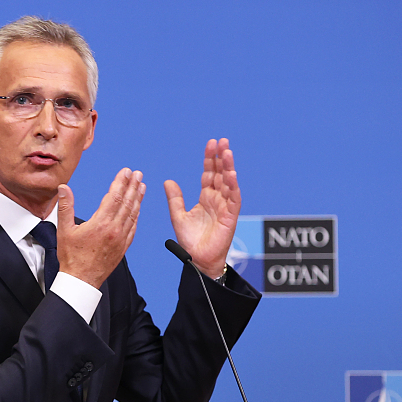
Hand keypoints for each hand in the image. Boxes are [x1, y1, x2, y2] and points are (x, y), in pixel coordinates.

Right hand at [56, 168, 145, 288]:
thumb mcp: (64, 230)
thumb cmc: (71, 257)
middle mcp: (114, 230)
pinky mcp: (123, 247)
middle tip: (138, 174)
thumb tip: (64, 188)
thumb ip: (65, 207)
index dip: (121, 182)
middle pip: (127, 203)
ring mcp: (121, 239)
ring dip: (138, 198)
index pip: (114, 197)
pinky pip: (133, 227)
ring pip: (133, 214)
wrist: (81, 281)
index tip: (126, 172)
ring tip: (142, 186)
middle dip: (133, 186)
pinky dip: (136, 215)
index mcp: (101, 224)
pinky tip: (138, 208)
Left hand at [164, 138, 240, 278]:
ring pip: (229, 183)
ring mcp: (225, 207)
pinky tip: (231, 174)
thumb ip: (175, 199)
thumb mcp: (178, 216)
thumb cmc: (191, 240)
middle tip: (222, 141)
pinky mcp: (231, 216)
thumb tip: (167, 181)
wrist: (198, 259)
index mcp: (206, 197)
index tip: (210, 144)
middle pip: (221, 174)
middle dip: (222, 158)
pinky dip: (233, 187)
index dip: (210, 159)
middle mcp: (217, 199)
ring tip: (227, 152)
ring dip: (229, 168)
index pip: (209, 174)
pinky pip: (234, 199)